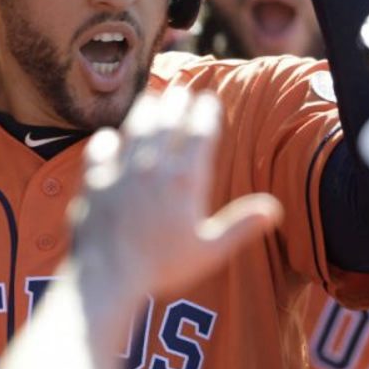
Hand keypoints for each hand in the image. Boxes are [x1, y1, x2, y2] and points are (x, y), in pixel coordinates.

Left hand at [71, 88, 281, 297]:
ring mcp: (121, 170)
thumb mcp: (210, 250)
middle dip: (178, 101)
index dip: (206, 112)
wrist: (108, 276)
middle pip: (167, 121)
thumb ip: (241, 225)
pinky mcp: (94, 180)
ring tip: (153, 98)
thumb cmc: (162, 268)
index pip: (199, 133)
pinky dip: (107, 138)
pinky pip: (100, 148)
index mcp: (185, 180)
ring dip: (146, 109)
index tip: (209, 100)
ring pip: (135, 127)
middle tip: (183, 92)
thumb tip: (274, 209)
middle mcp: (153, 167)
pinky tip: (111, 135)